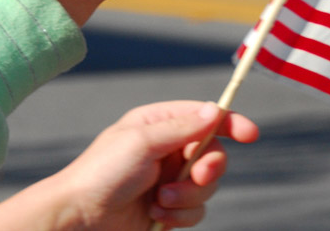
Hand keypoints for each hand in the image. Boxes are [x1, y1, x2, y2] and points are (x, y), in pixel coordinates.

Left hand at [0, 102, 259, 230]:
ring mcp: (168, 179)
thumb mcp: (141, 143)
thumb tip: (215, 110)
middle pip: (213, 155)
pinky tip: (156, 216)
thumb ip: (182, 128)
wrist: (79, 219)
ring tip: (159, 202)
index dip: (230, 123)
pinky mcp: (167, 207)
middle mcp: (166, 150)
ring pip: (207, 187)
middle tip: (193, 177)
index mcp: (158, 124)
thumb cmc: (102, 173)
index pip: (204, 117)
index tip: (250, 135)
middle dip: (206, 170)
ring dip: (187, 197)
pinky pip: (195, 211)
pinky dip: (180, 215)